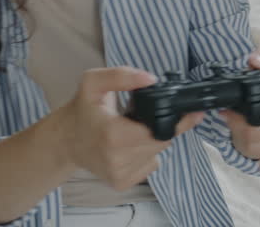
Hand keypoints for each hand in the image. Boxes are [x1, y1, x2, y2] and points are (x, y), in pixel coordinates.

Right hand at [60, 67, 204, 190]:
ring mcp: (119, 174)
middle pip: (162, 142)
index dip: (178, 121)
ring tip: (132, 129)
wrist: (64, 141)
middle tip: (144, 115)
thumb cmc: (81, 110)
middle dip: (161, 126)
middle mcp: (117, 159)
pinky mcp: (121, 183)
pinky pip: (149, 166)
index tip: (195, 113)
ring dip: (152, 140)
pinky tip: (129, 145)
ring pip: (157, 154)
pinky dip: (146, 154)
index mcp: (113, 135)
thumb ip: (122, 76)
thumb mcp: (94, 82)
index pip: (160, 131)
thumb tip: (152, 79)